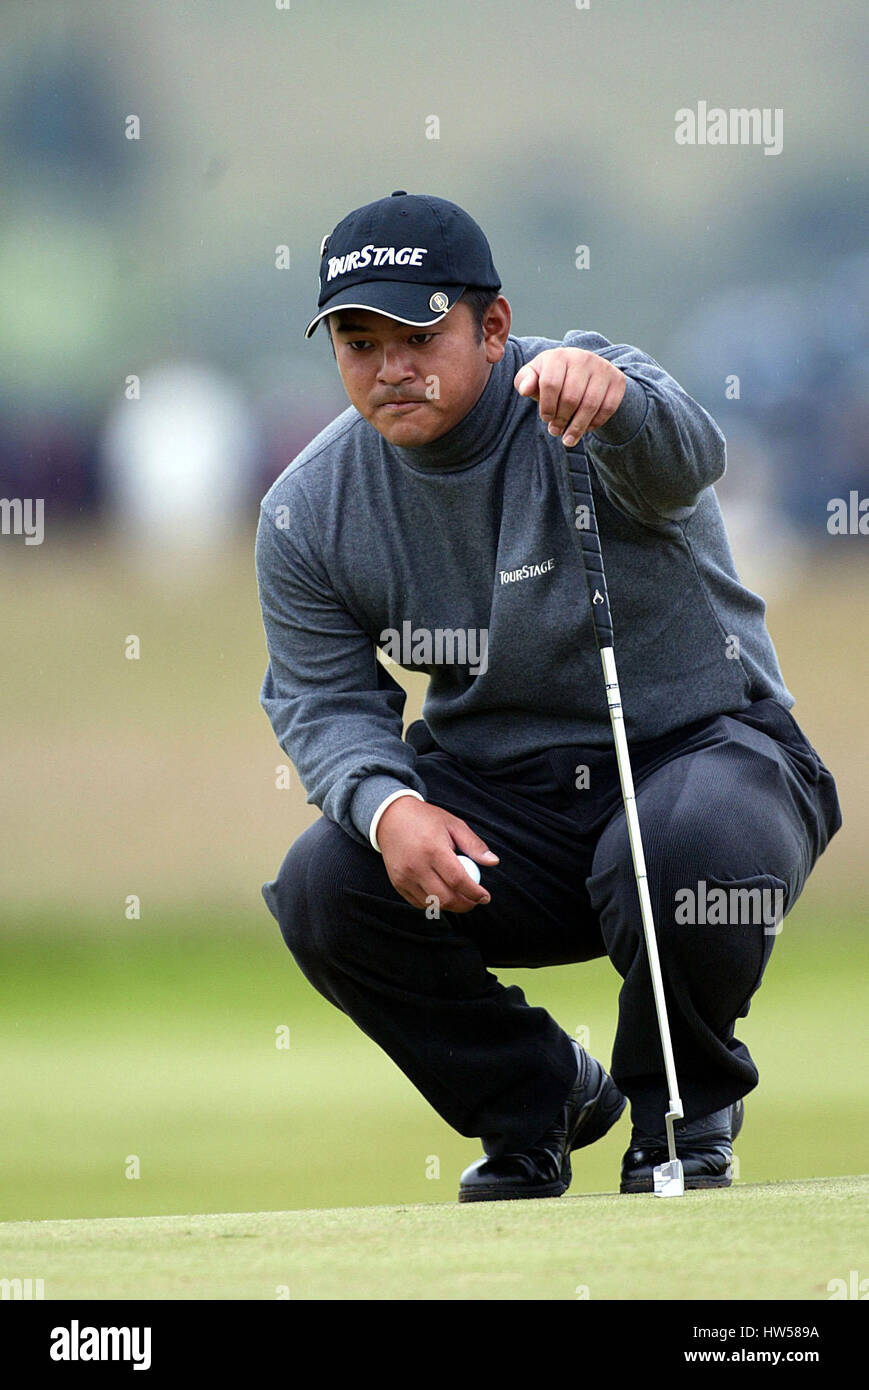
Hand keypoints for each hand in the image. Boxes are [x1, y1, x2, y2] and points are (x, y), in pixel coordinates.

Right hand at [376, 797, 498, 913]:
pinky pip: (419, 903)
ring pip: (432, 904)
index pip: (458, 880)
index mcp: (433, 849)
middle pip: (445, 898)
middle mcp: (417, 866)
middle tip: (475, 901)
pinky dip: (433, 902)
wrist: (391, 817)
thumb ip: (474, 845)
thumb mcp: (453, 824)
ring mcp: (404, 877)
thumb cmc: (427, 820)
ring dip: (450, 905)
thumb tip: (493, 862)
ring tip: (461, 897)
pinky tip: (442, 893)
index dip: (475, 893)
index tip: (486, 897)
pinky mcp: (397, 883)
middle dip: (465, 905)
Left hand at [514, 348, 626, 447]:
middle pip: (571, 397)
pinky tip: (586, 429)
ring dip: (577, 427)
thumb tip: (525, 389)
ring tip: (568, 440)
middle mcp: (583, 357)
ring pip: (590, 404)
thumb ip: (524, 381)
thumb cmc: (553, 377)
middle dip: (561, 420)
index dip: (547, 407)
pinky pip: (608, 408)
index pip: (551, 384)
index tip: (546, 419)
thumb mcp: (535, 376)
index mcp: (559, 356)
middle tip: (555, 431)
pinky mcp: (617, 380)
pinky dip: (595, 423)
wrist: (583, 370)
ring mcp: (602, 368)